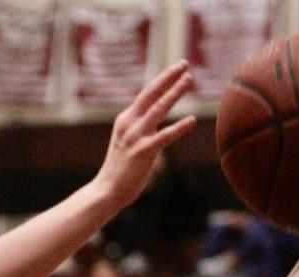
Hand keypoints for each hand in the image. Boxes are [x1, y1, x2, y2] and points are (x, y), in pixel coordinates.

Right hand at [94, 61, 196, 209]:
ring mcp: (135, 137)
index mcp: (125, 120)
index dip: (163, 79)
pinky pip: (164, 137)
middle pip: (151, 94)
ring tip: (189, 80)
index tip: (177, 68)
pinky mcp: (142, 152)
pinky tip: (192, 120)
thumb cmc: (120, 169)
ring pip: (158, 109)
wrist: (106, 190)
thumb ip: (140, 129)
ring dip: (174, 92)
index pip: (146, 93)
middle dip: (168, 77)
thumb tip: (155, 121)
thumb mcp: (128, 142)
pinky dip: (179, 127)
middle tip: (184, 63)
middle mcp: (129, 124)